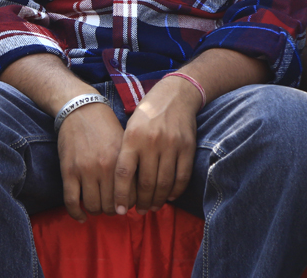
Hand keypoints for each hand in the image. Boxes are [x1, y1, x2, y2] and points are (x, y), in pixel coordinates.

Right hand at [56, 102, 125, 221]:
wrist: (80, 108)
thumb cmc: (105, 126)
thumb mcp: (125, 142)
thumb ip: (131, 165)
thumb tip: (138, 192)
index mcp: (122, 160)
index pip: (130, 196)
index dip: (129, 203)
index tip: (125, 202)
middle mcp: (105, 167)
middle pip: (111, 205)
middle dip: (112, 210)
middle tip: (111, 206)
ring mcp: (85, 170)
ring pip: (93, 206)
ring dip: (96, 211)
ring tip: (97, 206)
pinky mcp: (68, 171)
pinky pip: (71, 201)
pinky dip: (76, 214)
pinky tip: (81, 217)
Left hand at [113, 77, 198, 214]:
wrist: (175, 95)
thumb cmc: (147, 114)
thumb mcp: (130, 128)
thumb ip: (126, 154)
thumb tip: (121, 186)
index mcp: (132, 138)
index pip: (124, 173)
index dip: (121, 195)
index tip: (119, 210)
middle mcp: (151, 142)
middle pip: (146, 183)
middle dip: (142, 202)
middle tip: (140, 211)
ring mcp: (171, 145)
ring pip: (165, 183)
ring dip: (158, 200)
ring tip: (153, 207)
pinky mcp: (187, 147)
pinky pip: (182, 177)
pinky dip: (176, 191)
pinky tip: (169, 197)